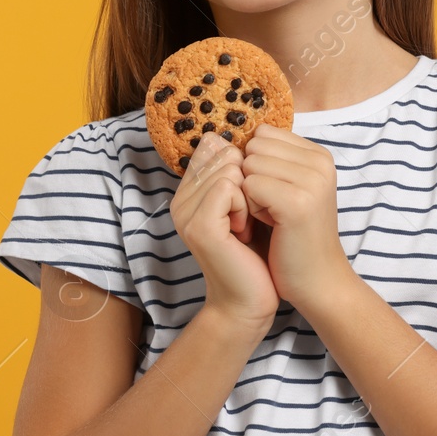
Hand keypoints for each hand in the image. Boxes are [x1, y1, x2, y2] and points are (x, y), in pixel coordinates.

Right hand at [170, 135, 277, 329]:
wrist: (250, 300)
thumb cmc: (255, 253)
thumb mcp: (247, 203)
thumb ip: (238, 172)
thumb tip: (239, 135)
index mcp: (189, 192)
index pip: (215, 147)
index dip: (243, 168)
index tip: (248, 203)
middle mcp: (180, 200)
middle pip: (224, 154)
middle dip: (249, 181)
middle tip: (248, 218)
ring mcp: (186, 212)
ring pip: (228, 169)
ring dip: (250, 196)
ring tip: (245, 226)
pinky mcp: (199, 225)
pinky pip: (228, 187)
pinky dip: (246, 206)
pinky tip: (243, 231)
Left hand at [239, 124, 357, 314]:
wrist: (317, 281)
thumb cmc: (294, 237)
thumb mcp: (288, 187)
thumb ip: (271, 158)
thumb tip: (232, 136)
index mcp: (319, 154)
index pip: (263, 134)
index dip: (256, 165)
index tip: (274, 195)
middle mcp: (320, 161)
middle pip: (254, 148)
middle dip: (251, 178)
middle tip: (272, 209)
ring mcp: (312, 180)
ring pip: (249, 165)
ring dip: (250, 195)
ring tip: (273, 218)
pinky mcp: (297, 202)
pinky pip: (249, 186)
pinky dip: (251, 209)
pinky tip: (272, 226)